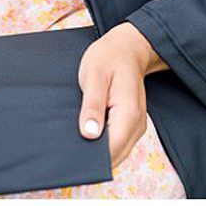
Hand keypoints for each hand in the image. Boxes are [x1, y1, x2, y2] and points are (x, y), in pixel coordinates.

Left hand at [77, 24, 163, 169]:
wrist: (127, 48)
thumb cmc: (109, 58)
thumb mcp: (94, 75)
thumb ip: (92, 105)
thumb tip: (88, 134)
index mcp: (129, 114)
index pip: (113, 149)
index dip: (94, 157)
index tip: (72, 155)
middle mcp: (137, 126)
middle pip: (116, 154)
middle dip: (94, 156)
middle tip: (68, 149)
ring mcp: (136, 127)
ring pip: (118, 151)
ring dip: (99, 150)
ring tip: (74, 141)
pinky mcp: (131, 124)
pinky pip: (118, 141)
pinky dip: (104, 142)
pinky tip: (86, 133)